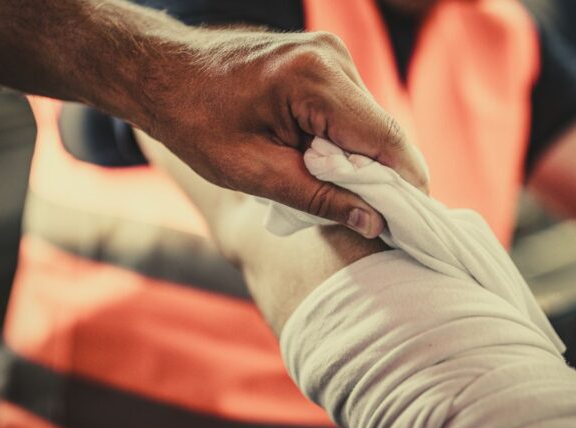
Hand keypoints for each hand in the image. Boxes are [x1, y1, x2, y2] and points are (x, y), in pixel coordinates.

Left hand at [129, 28, 427, 238]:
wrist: (162, 74)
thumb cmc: (196, 123)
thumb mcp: (254, 173)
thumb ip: (320, 198)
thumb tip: (376, 222)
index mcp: (314, 81)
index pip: (386, 139)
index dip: (407, 186)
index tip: (413, 225)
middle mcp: (332, 58)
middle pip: (384, 131)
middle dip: (385, 178)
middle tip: (375, 221)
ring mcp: (330, 54)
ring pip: (371, 122)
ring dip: (364, 161)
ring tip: (335, 191)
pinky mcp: (325, 59)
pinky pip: (353, 110)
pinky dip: (347, 141)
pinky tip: (323, 164)